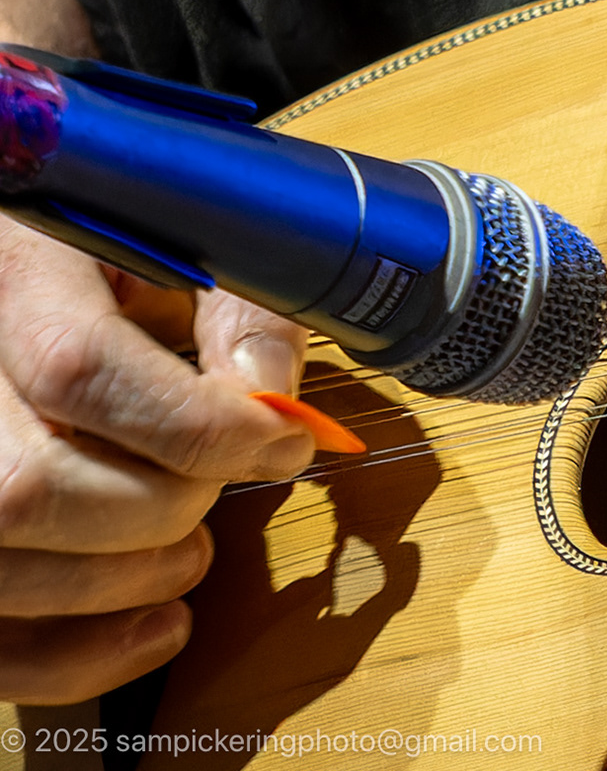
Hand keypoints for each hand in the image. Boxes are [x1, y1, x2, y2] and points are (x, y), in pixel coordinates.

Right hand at [0, 218, 315, 702]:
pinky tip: (157, 622)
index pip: (81, 369)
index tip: (283, 441)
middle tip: (221, 488)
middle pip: (29, 486)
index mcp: (18, 277)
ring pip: (1, 562)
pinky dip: (79, 656)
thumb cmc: (122, 258)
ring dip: (125, 580)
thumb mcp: (184, 245)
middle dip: (160, 507)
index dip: (196, 425)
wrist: (41, 280)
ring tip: (191, 545)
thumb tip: (271, 394)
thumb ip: (240, 308)